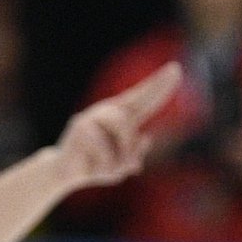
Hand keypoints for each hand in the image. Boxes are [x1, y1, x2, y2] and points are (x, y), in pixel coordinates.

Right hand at [30, 62, 186, 199]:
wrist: (65, 173)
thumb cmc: (96, 165)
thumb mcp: (121, 166)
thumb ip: (134, 154)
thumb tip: (145, 138)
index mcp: (122, 117)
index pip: (144, 99)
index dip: (159, 85)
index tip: (176, 68)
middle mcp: (108, 112)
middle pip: (128, 119)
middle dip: (128, 146)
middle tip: (123, 166)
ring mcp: (91, 117)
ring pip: (121, 135)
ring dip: (119, 160)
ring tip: (106, 169)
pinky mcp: (80, 128)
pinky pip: (105, 152)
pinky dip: (104, 168)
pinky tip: (91, 167)